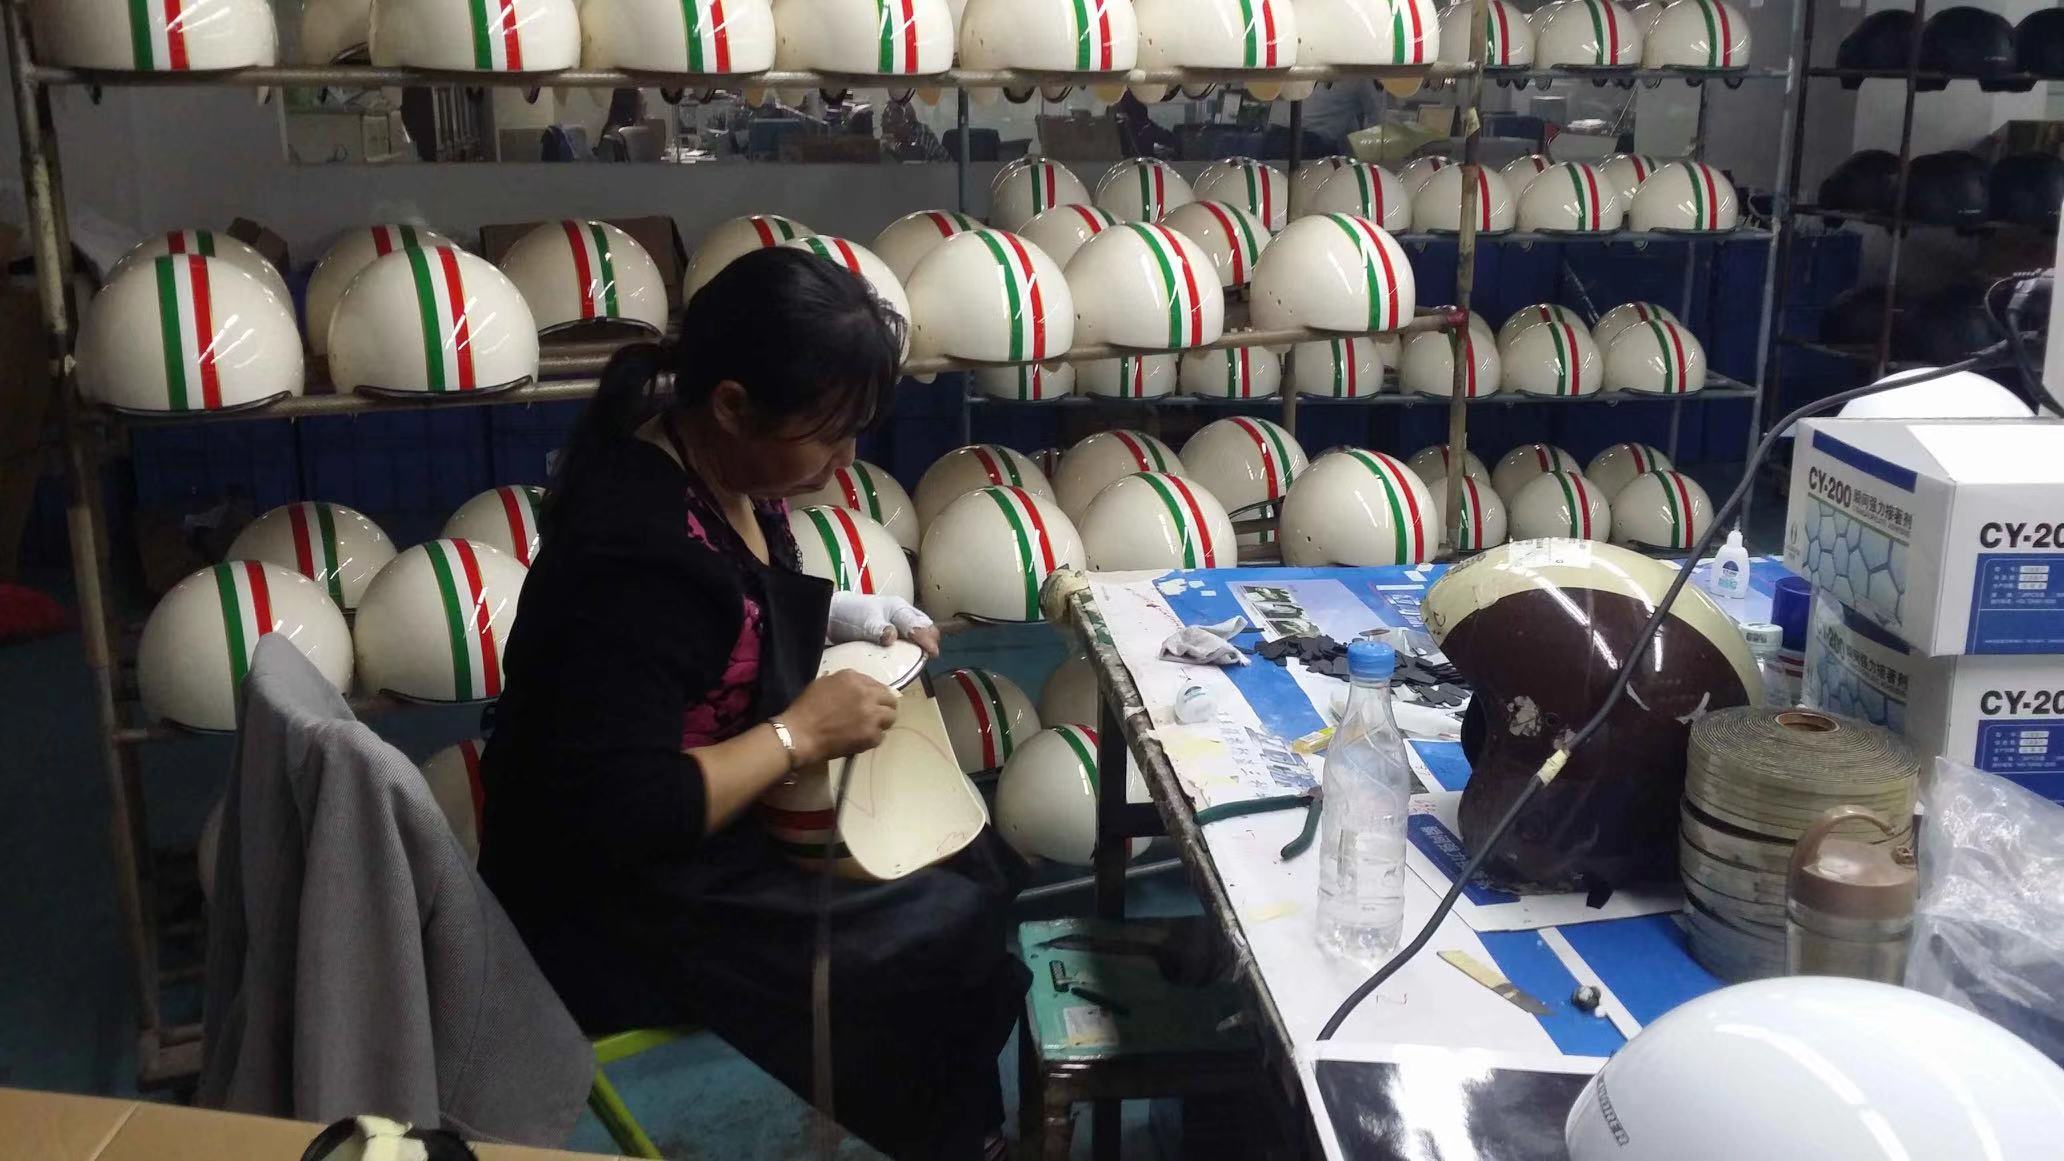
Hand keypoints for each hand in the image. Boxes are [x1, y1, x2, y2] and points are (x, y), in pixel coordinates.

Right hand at [781, 669, 898, 764]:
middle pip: (890, 699)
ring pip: (891, 717)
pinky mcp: (870, 734)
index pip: (876, 684)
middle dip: (885, 707)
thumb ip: (844, 683)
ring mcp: (871, 715)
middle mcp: (867, 694)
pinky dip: (872, 739)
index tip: (871, 702)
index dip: (875, 694)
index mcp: (853, 678)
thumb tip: (856, 687)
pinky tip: (860, 740)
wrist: (800, 733)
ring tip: (871, 728)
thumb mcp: (823, 684)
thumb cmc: (806, 709)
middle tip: (876, 715)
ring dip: (882, 723)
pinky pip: (880, 736)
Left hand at [828, 592, 936, 655]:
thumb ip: (878, 629)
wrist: (835, 616)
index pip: (917, 623)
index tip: (931, 652)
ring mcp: (900, 626)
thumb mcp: (865, 621)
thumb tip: (892, 638)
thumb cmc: (851, 614)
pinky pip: (910, 641)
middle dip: (930, 640)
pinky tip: (911, 660)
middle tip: (929, 655)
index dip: (926, 638)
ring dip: (923, 645)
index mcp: (898, 608)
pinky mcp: (895, 635)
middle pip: (926, 626)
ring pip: (920, 633)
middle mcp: (904, 615)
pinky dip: (914, 649)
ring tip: (923, 659)